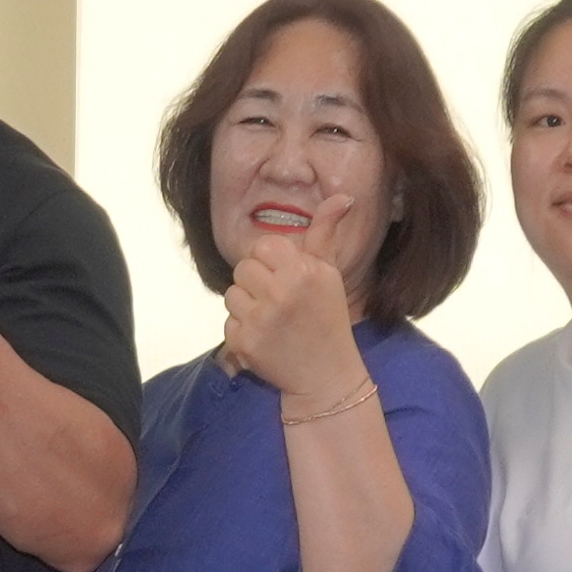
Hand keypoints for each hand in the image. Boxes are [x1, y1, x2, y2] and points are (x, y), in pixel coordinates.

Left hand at [219, 229, 364, 409]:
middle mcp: (281, 292)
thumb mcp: (330, 273)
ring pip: (232, 294)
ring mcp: (260, 319)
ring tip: (271, 319)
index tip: (285, 278)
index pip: (263, 246)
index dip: (270, 261)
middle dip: (257, 283)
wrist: (325, 375)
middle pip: (243, 269)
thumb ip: (325, 233)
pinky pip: (228, 322)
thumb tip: (343, 197)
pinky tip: (265, 338)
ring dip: (247, 306)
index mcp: (302, 270)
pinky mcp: (244, 343)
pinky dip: (242, 330)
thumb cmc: (327, 318)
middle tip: (278, 301)